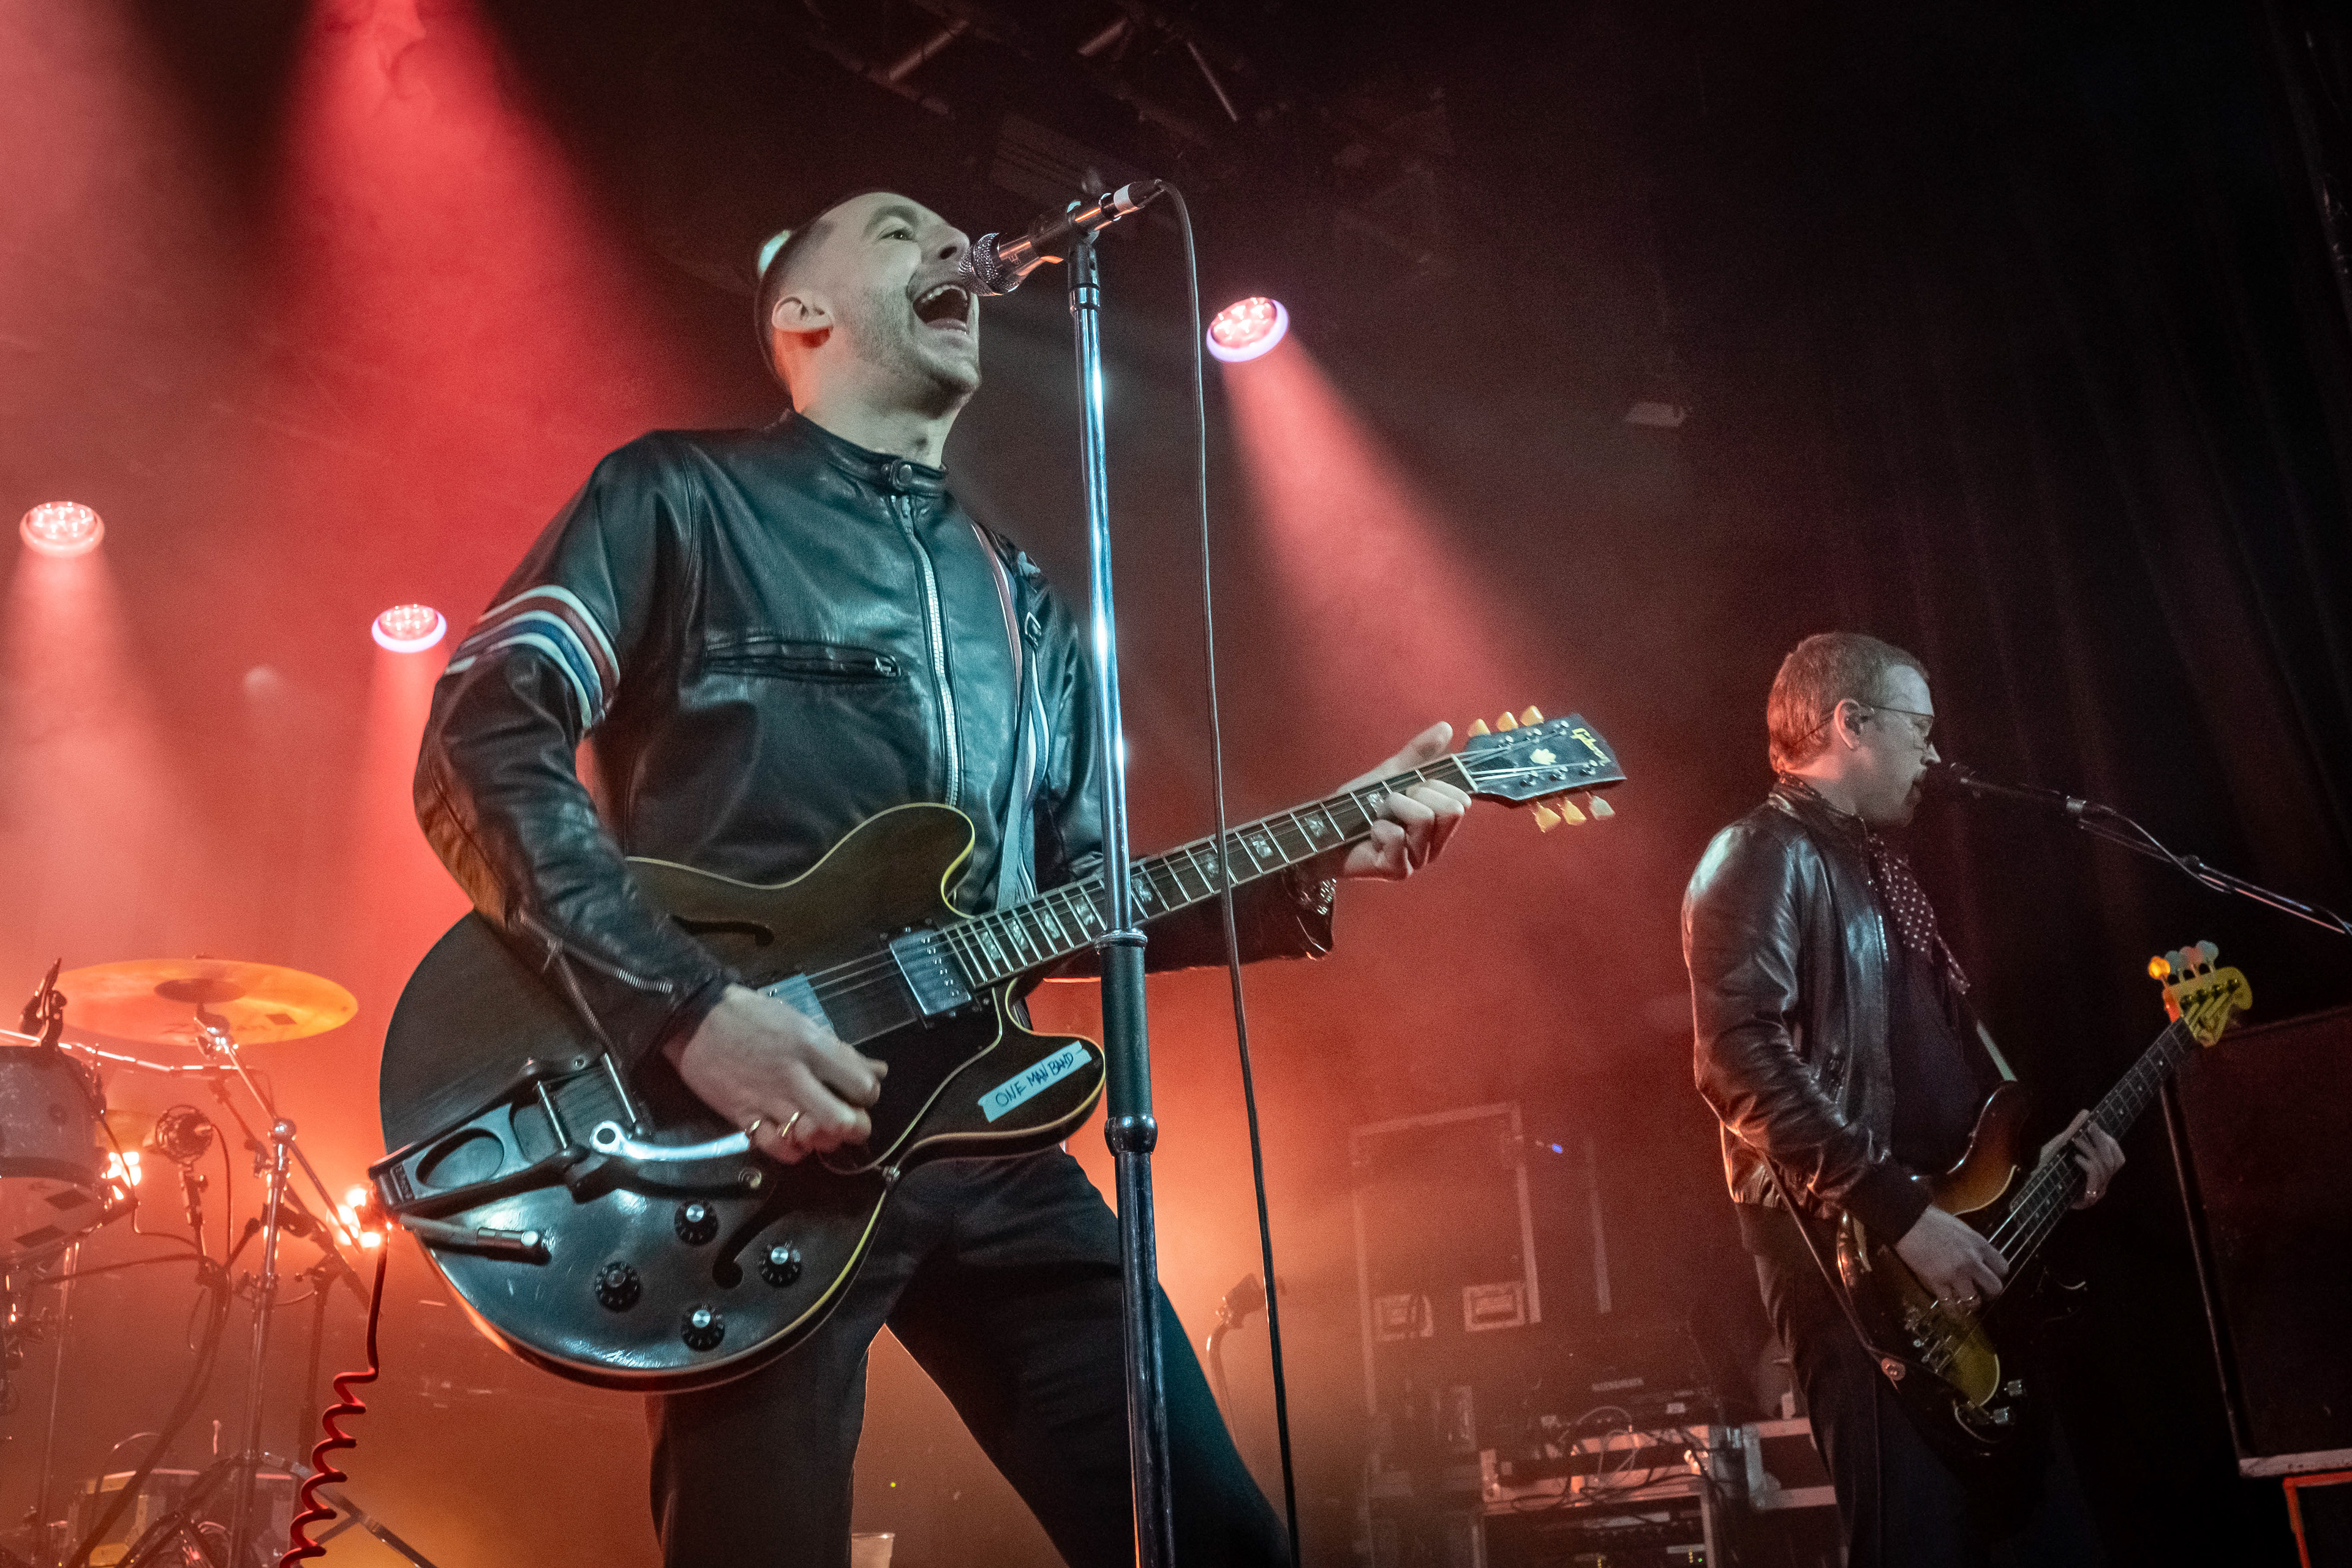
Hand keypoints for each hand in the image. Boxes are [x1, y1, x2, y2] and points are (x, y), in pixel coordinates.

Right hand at [665, 985, 887, 1164]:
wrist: (695, 1021)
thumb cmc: (751, 1016)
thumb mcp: (801, 1022)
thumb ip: (840, 1051)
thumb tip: (878, 1070)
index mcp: (813, 1048)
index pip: (863, 1087)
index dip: (867, 1095)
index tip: (857, 1093)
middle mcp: (796, 1077)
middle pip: (845, 1122)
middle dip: (854, 1127)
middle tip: (846, 1120)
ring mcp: (770, 1100)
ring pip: (815, 1139)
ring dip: (824, 1140)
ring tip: (820, 1129)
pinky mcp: (745, 1117)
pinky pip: (779, 1148)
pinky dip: (793, 1150)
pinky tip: (794, 1139)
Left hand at [1326, 722, 1470, 881]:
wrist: (1323, 832)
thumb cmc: (1357, 807)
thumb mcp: (1390, 774)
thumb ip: (1418, 754)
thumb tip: (1446, 727)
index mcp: (1438, 825)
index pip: (1461, 800)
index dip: (1434, 786)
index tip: (1408, 789)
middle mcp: (1434, 846)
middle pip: (1451, 809)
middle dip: (1417, 794)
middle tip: (1391, 803)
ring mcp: (1418, 861)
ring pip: (1425, 818)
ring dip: (1394, 806)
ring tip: (1377, 815)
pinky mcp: (1398, 871)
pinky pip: (1399, 837)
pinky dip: (1379, 828)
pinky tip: (1370, 834)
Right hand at [1894, 1205, 2008, 1310]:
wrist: (1908, 1221)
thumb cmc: (1931, 1220)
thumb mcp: (1960, 1229)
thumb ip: (1970, 1244)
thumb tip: (1973, 1255)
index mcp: (1979, 1245)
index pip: (2002, 1267)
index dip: (1997, 1275)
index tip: (1989, 1277)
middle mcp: (1973, 1261)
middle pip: (1994, 1287)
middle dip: (1988, 1293)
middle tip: (1979, 1293)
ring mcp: (1956, 1273)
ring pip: (1974, 1301)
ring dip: (1969, 1304)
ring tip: (1963, 1304)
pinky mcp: (1938, 1281)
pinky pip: (1949, 1303)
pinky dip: (1950, 1308)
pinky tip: (1949, 1309)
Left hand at [2039, 1110, 2124, 1208]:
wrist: (2035, 1189)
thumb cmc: (2049, 1167)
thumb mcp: (2061, 1146)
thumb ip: (2074, 1132)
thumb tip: (2085, 1113)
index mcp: (2101, 1172)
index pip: (2118, 1158)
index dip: (2109, 1142)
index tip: (2095, 1126)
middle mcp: (2103, 1183)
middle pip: (2112, 1161)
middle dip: (2101, 1141)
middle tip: (2090, 1126)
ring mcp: (2097, 1191)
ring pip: (2104, 1167)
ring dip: (2091, 1150)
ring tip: (2077, 1140)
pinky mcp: (2088, 1198)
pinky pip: (2094, 1177)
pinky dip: (2087, 1164)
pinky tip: (2076, 1157)